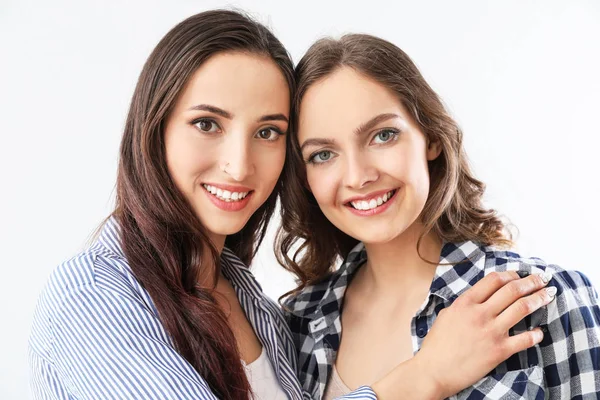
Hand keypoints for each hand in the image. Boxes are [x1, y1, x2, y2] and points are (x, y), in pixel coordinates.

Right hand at [414, 270, 554, 398]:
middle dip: (531, 282)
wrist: (434, 371)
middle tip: (542, 279)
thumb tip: (479, 299)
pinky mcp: (499, 351)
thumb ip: (464, 305)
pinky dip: (536, 334)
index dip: (511, 274)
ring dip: (539, 299)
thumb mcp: (446, 315)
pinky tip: (540, 332)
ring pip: (522, 308)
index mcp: (465, 303)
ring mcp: (490, 332)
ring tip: (548, 295)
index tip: (520, 275)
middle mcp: (479, 314)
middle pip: (512, 290)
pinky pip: (524, 340)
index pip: (493, 280)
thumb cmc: (436, 345)